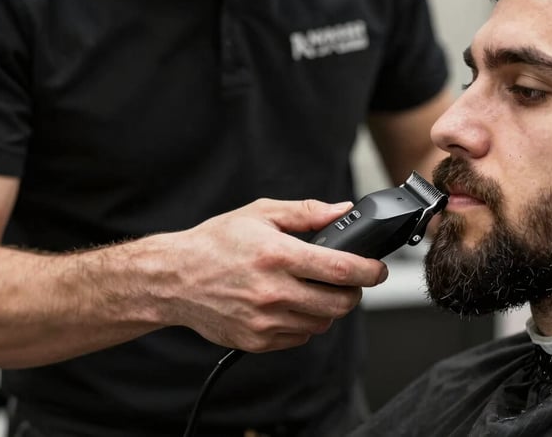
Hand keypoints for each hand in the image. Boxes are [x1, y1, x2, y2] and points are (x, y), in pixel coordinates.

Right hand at [155, 199, 388, 351]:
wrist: (173, 279)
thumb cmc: (215, 244)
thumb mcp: (260, 214)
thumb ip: (306, 212)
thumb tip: (342, 211)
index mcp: (277, 255)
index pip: (341, 268)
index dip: (370, 271)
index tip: (378, 269)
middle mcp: (273, 291)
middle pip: (340, 302)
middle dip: (354, 292)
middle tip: (349, 281)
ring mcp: (265, 320)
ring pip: (322, 322)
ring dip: (328, 307)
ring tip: (315, 290)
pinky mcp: (257, 340)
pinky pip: (300, 336)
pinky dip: (305, 322)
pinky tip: (291, 305)